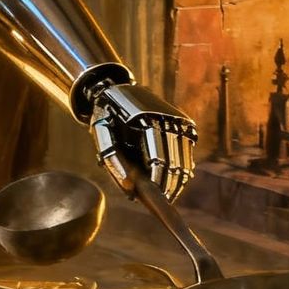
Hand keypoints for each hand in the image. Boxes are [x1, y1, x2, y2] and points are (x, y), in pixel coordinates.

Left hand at [89, 81, 195, 202]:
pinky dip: (183, 165)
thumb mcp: (101, 136)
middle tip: (164, 201)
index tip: (157, 199)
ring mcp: (177, 118)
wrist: (116, 87)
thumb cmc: (106, 117)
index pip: (159, 160)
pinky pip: (187, 149)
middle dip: (170, 184)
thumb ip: (113, 163)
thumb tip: (130, 189)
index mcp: (145, 121)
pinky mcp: (182, 121)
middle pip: (175, 162)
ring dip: (178, 178)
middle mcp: (166, 118)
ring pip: (184, 158)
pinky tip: (174, 176)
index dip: (159, 182)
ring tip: (168, 193)